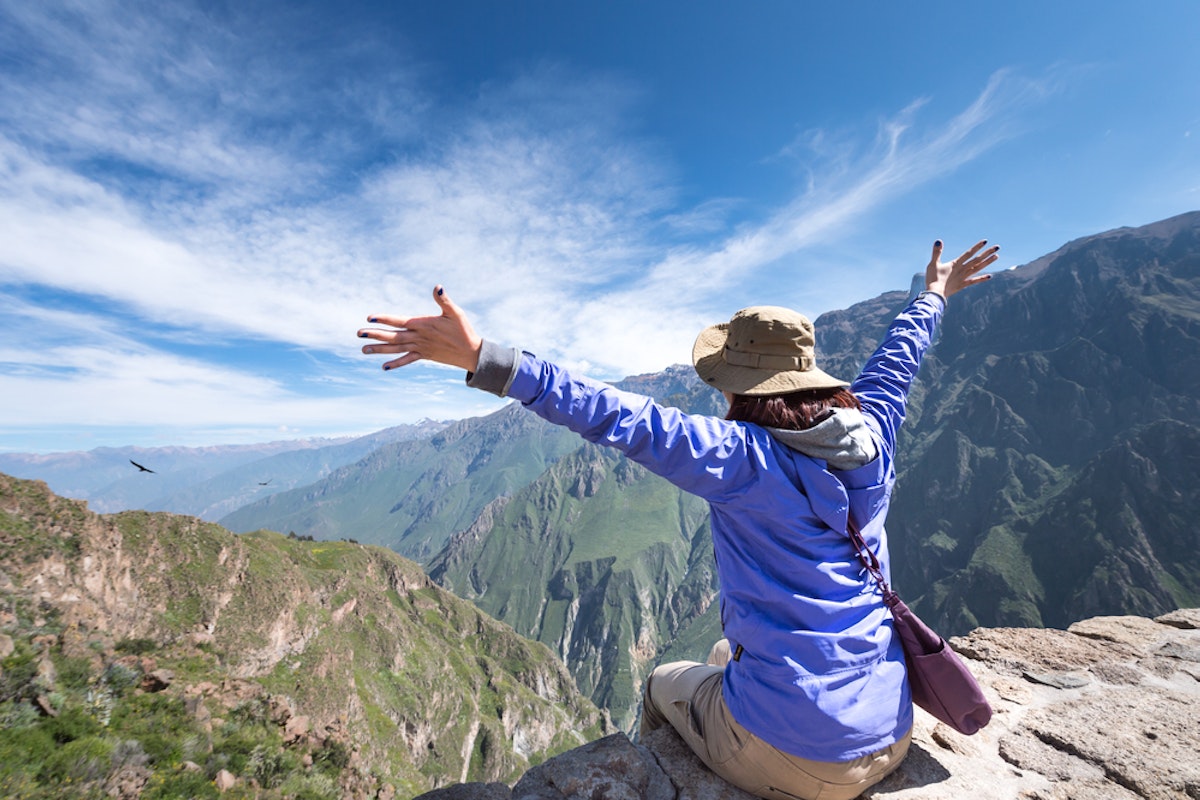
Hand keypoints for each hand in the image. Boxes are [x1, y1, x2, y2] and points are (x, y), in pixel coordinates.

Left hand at [358, 286, 482, 371]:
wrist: (471, 353)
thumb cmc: (464, 331)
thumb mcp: (456, 313)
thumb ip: (444, 300)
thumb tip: (438, 287)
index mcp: (424, 325)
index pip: (400, 321)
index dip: (384, 319)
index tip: (369, 318)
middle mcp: (419, 337)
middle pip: (393, 336)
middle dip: (375, 335)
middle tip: (359, 333)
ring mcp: (421, 348)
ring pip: (396, 349)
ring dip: (379, 349)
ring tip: (364, 349)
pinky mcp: (425, 356)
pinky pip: (407, 360)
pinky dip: (396, 363)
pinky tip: (384, 367)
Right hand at [924, 239, 999, 298]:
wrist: (935, 294)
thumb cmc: (932, 279)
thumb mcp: (933, 264)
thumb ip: (936, 252)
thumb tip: (939, 241)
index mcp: (956, 264)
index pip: (969, 253)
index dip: (977, 247)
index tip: (985, 241)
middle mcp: (962, 270)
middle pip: (977, 259)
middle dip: (987, 253)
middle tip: (997, 247)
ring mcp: (963, 278)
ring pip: (978, 268)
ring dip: (987, 262)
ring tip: (996, 257)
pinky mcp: (962, 285)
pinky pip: (974, 281)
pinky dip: (981, 279)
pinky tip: (989, 276)